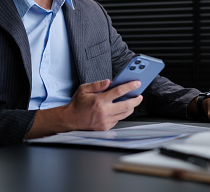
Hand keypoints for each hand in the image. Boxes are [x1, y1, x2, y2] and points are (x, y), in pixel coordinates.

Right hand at [26, 79, 142, 138]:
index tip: (137, 83)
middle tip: (139, 95)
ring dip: (131, 107)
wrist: (70, 119)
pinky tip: (121, 108)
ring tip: (133, 101)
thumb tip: (109, 81)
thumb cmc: (77, 104)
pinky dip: (122, 113)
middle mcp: (104, 112)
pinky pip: (118, 119)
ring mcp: (106, 121)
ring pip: (125, 114)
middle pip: (127, 105)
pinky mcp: (106, 127)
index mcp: (99, 101)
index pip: (119, 92)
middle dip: (136, 100)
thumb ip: (97, 84)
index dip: (130, 86)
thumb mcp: (84, 89)